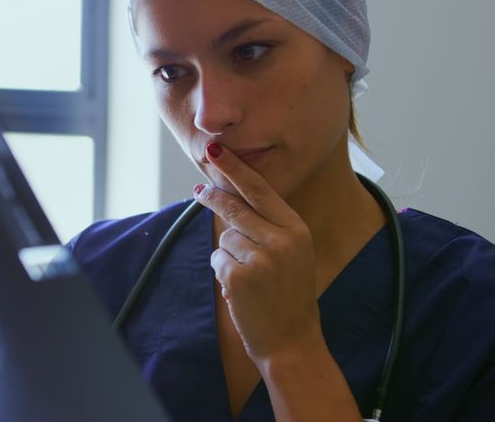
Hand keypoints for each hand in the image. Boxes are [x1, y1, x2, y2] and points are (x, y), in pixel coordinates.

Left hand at [193, 143, 323, 366]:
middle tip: (198, 191)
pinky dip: (223, 272)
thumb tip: (230, 198)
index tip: (215, 152)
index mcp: (296, 229)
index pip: (260, 190)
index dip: (235, 169)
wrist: (292, 341)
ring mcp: (260, 258)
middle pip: (235, 207)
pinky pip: (218, 260)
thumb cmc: (289, 295)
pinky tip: (241, 290)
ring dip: (228, 254)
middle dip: (213, 197)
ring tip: (249, 278)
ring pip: (225, 237)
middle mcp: (280, 239)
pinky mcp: (239, 276)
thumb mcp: (292, 254)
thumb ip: (269, 226)